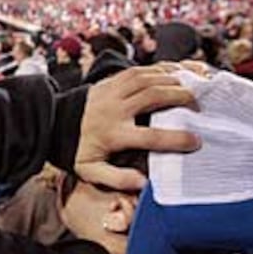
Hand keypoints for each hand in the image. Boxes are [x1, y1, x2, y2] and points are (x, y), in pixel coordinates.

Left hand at [76, 64, 200, 190]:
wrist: (54, 123)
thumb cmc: (77, 149)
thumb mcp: (91, 171)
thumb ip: (118, 179)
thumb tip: (144, 183)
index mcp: (113, 134)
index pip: (150, 136)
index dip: (175, 139)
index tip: (196, 141)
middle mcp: (114, 109)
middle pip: (152, 97)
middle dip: (180, 98)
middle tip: (198, 107)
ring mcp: (111, 91)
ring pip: (146, 79)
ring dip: (171, 81)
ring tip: (190, 89)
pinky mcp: (109, 81)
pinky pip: (137, 70)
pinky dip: (157, 70)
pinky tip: (173, 74)